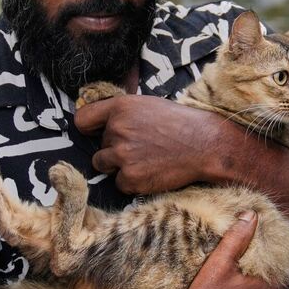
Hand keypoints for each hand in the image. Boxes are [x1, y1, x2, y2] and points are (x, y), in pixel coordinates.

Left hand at [74, 95, 224, 194]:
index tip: (96, 133)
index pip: (82, 120)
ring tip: (146, 159)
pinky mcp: (131, 178)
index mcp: (120, 108)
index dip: (89, 129)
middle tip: (143, 146)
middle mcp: (117, 130)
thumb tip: (103, 125)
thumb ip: (123, 113)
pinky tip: (152, 171)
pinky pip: (120, 183)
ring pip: (103, 165)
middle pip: (99, 146)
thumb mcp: (149, 105)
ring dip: (119, 165)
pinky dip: (133, 181)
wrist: (206, 145)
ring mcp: (123, 155)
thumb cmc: (181, 123)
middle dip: (116, 148)